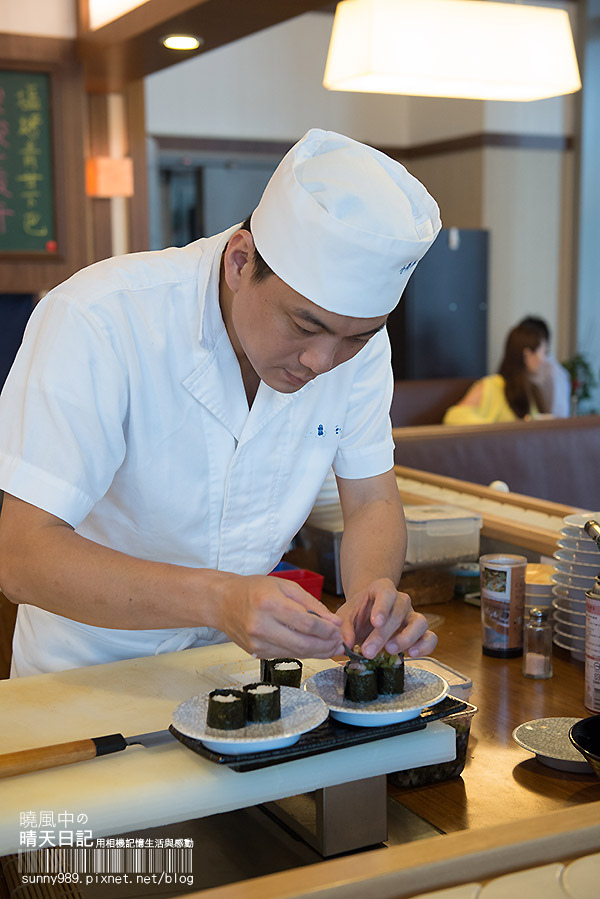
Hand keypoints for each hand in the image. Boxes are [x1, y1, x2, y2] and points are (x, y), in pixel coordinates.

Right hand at [215, 574, 343, 658]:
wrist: (223, 602)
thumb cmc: (254, 589)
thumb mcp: (285, 586)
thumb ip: (311, 604)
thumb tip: (334, 622)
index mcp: (270, 604)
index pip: (306, 624)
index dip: (327, 631)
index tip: (338, 630)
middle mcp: (262, 625)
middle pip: (303, 643)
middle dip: (326, 646)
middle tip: (339, 644)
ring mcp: (257, 642)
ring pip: (296, 653)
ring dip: (318, 653)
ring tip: (331, 648)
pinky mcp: (257, 653)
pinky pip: (286, 655)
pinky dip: (302, 653)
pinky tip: (313, 648)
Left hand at [337, 577, 437, 659]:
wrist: (366, 617)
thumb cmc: (357, 613)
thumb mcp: (345, 616)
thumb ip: (344, 628)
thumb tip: (346, 643)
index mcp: (382, 589)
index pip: (387, 592)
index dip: (382, 607)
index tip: (375, 622)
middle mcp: (400, 600)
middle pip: (399, 612)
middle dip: (383, 634)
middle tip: (368, 651)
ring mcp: (412, 616)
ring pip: (420, 622)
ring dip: (406, 638)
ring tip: (390, 650)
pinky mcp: (419, 633)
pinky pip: (430, 637)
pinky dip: (425, 646)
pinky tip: (411, 654)